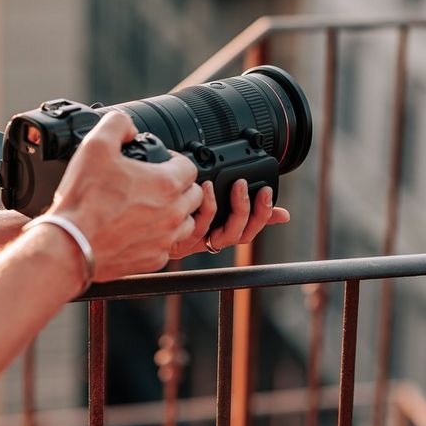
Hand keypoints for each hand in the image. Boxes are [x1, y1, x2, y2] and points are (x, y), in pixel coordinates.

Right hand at [49, 112, 201, 280]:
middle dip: (179, 187)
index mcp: (166, 184)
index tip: (162, 163)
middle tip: (156, 184)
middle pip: (194, 196)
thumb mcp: (96, 144)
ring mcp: (165, 239)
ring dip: (175, 213)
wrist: (70, 243)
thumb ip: (118, 124)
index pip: (189, 167)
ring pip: (186, 223)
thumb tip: (128, 126)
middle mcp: (173, 213)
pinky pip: (167, 246)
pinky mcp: (153, 260)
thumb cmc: (84, 199)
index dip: (175, 161)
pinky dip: (158, 238)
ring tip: (152, 207)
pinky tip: (139, 230)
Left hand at [169, 180, 289, 258]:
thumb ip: (242, 206)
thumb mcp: (211, 208)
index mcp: (221, 231)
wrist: (144, 224)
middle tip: (249, 185)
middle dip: (252, 210)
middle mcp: (212, 240)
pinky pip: (202, 226)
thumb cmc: (176, 216)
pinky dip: (209, 206)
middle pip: (243, 235)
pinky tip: (207, 188)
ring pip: (227, 235)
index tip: (268, 192)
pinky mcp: (183, 240)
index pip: (251, 230)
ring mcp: (199, 241)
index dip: (265, 215)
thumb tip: (281, 213)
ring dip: (236, 208)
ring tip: (236, 184)